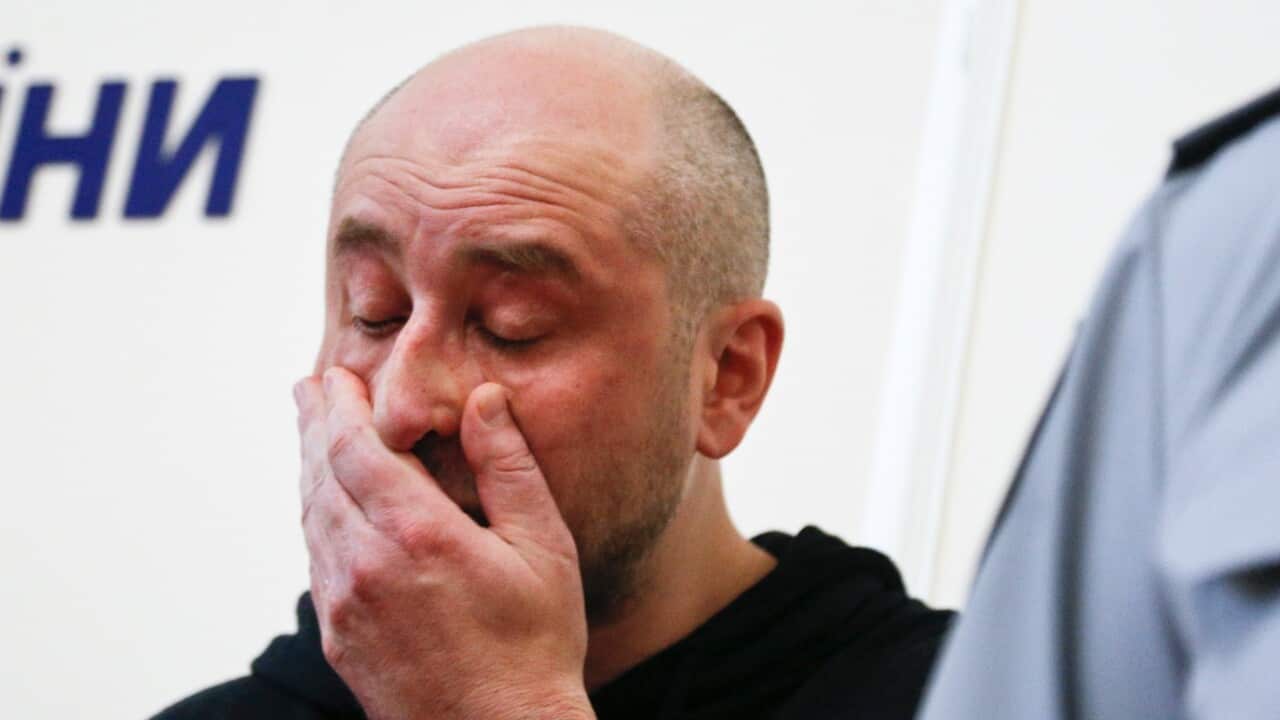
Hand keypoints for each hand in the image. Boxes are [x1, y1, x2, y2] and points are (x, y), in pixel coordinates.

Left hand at [294, 367, 594, 719]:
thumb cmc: (534, 645)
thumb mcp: (544, 549)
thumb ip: (508, 467)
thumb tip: (485, 398)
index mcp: (417, 535)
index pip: (356, 448)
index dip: (341, 406)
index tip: (335, 376)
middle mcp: (365, 566)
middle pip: (321, 476)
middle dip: (314, 425)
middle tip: (308, 388)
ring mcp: (344, 605)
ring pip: (311, 518)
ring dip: (308, 469)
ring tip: (312, 437)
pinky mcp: (337, 637)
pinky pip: (315, 559)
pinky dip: (315, 517)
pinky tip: (326, 507)